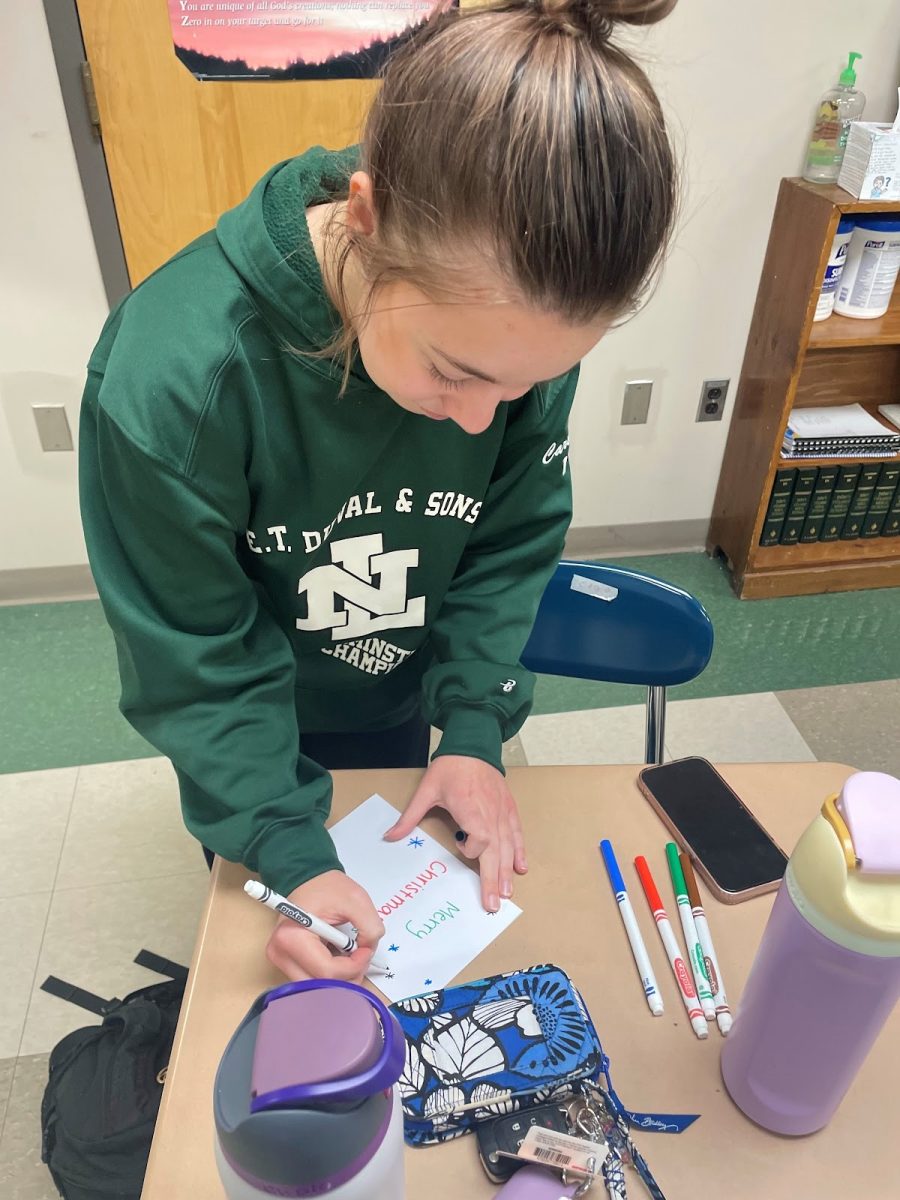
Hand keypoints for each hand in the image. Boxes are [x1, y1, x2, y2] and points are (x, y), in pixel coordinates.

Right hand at [265, 870, 384, 982]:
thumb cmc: (327, 887)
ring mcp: (281, 960)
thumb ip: (370, 927)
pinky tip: (340, 957)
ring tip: (352, 957)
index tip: (366, 950)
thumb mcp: (356, 899)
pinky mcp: (286, 961)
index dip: (354, 966)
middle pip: (320, 986)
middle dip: (347, 977)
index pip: (327, 971)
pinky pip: (312, 978)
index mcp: (292, 938)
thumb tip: (368, 951)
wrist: (307, 878)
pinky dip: (331, 973)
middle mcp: (280, 954)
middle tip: (362, 958)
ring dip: (340, 977)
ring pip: (316, 987)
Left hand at [383, 755, 526, 911]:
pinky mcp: (508, 808)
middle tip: (493, 904)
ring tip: (507, 893)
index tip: (459, 844)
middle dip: (494, 879)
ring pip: (508, 846)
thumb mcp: (426, 790)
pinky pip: (516, 833)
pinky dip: (519, 851)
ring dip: (507, 871)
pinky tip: (520, 868)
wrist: (472, 744)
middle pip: (496, 851)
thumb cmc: (450, 767)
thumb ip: (410, 816)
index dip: (471, 848)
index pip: (479, 838)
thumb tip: (389, 837)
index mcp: (470, 808)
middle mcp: (490, 813)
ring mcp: (501, 811)